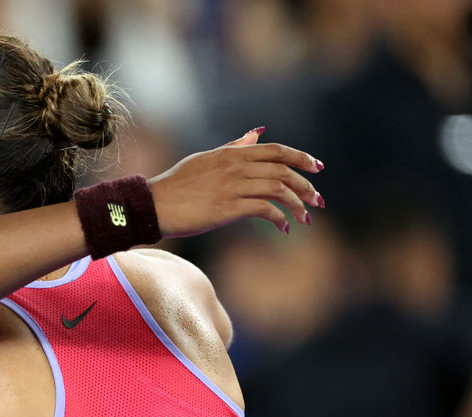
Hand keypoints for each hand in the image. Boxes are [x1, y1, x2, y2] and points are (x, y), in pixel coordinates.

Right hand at [150, 127, 323, 237]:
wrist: (153, 205)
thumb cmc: (176, 184)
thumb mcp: (205, 159)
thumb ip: (233, 147)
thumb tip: (256, 135)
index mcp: (231, 154)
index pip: (276, 151)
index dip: (301, 158)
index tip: (317, 168)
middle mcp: (235, 166)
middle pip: (283, 171)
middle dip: (306, 186)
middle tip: (317, 201)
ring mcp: (232, 186)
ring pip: (278, 189)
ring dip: (297, 204)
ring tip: (305, 218)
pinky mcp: (227, 208)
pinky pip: (264, 209)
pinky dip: (279, 218)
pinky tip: (284, 227)